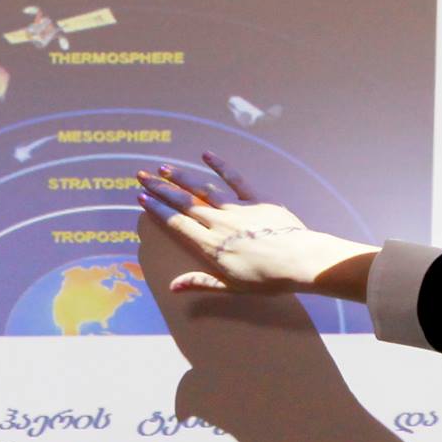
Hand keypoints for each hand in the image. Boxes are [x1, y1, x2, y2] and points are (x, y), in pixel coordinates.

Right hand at [135, 153, 376, 296]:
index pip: (177, 224)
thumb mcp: (231, 287)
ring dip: (183, 177)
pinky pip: (236, 179)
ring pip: (204, 189)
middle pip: (185, 203)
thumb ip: (201, 282)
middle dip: (162, 189)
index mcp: (211, 246)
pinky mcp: (257, 200)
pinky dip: (220, 166)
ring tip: (165, 168)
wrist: (299, 261)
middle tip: (142, 176)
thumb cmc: (267, 279)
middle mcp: (219, 223)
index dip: (158, 210)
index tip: (142, 198)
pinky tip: (206, 154)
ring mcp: (237, 209)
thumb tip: (173, 287)